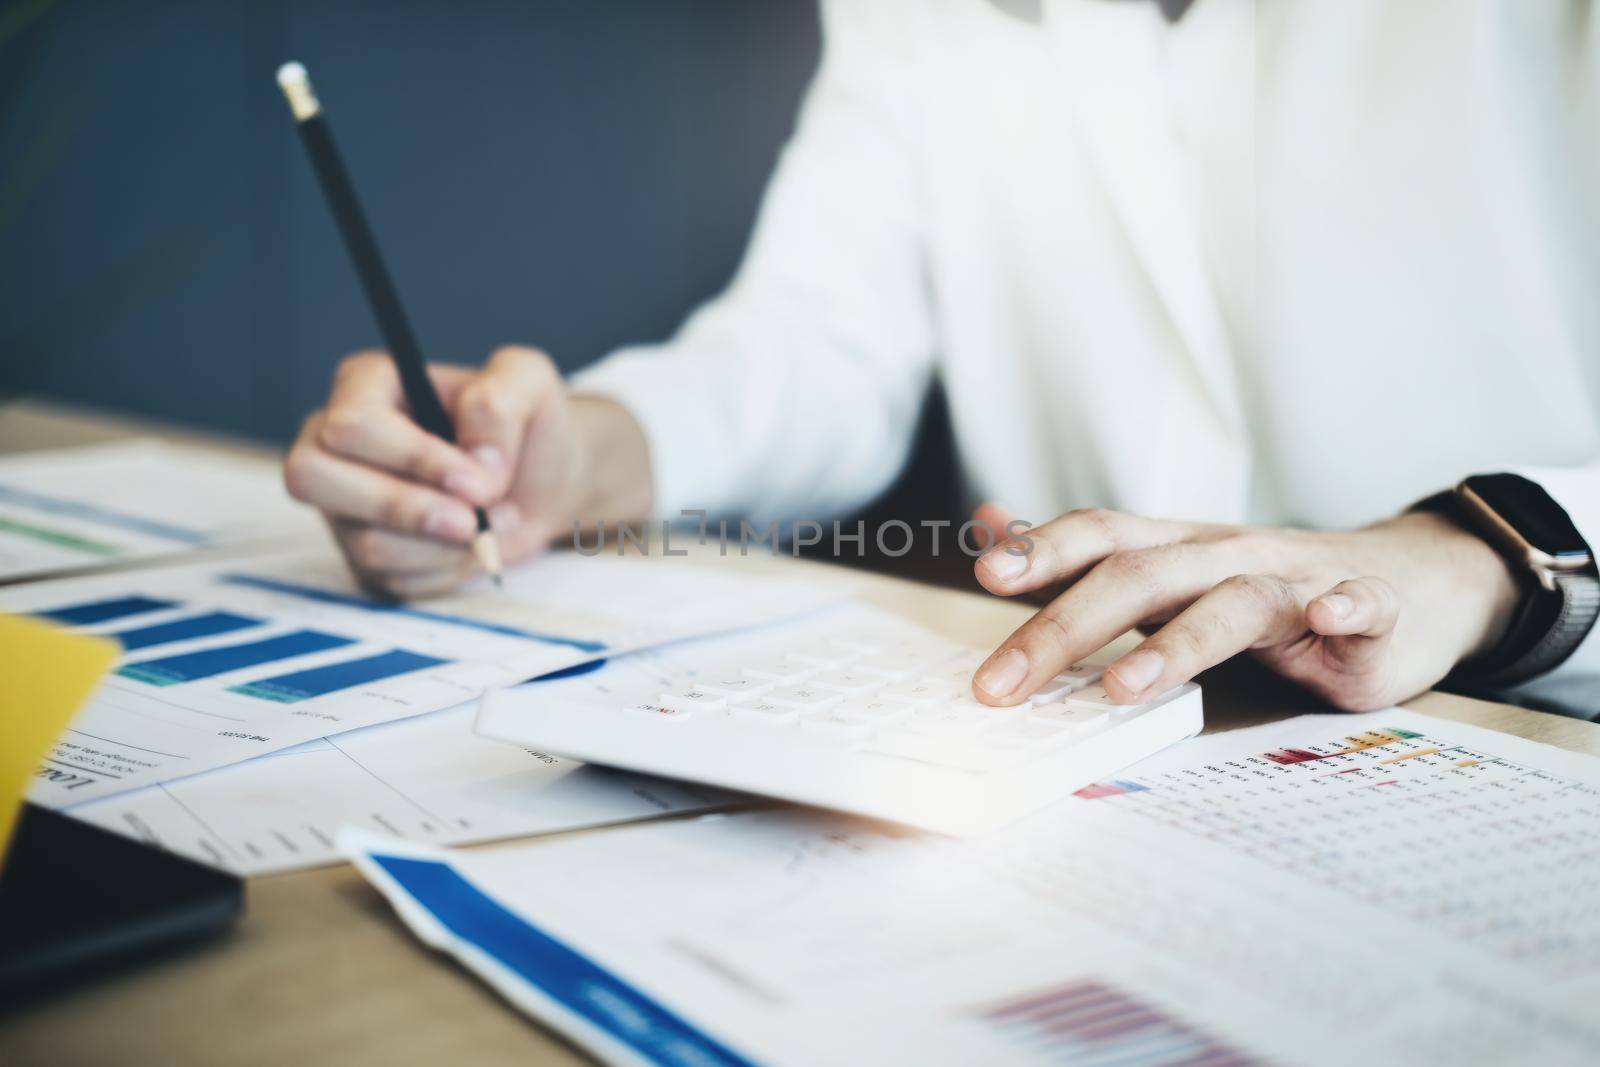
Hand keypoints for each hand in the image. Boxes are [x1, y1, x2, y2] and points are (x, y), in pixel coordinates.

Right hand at [284, 346, 649, 596]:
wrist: (538, 483)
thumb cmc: (523, 424)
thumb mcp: (528, 382)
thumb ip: (500, 400)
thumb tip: (474, 460)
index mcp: (367, 384)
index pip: (353, 424)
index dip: (414, 459)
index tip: (476, 484)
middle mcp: (335, 440)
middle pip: (312, 478)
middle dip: (404, 509)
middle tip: (473, 522)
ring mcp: (342, 501)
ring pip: (362, 540)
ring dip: (442, 545)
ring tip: (494, 522)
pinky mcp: (362, 551)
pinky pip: (389, 577)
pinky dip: (445, 568)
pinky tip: (473, 544)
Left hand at [968, 502, 1519, 711]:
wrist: (1414, 580)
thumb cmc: (1273, 588)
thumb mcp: (1172, 567)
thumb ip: (1083, 560)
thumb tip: (990, 528)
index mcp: (1178, 549)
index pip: (1101, 535)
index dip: (1044, 549)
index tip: (988, 575)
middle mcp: (1227, 556)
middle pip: (1141, 578)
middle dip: (1065, 630)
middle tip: (1004, 683)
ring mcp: (1298, 583)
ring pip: (1234, 601)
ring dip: (1178, 642)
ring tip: (1124, 686)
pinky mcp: (1369, 618)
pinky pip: (1363, 605)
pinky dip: (1349, 608)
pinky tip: (1332, 618)